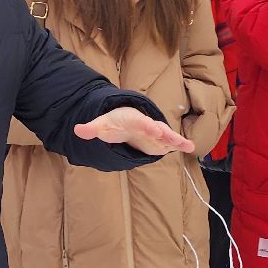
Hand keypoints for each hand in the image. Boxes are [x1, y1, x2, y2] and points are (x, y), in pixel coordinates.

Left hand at [75, 107, 193, 155]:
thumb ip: (91, 128)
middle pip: (157, 128)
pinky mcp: (159, 141)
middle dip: (165, 133)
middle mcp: (147, 125)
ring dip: (176, 140)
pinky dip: (180, 145)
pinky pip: (170, 143)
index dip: (145, 124)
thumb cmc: (114, 123)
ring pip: (167, 136)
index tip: (151, 127)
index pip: (140, 121)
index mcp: (133, 119)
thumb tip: (77, 130)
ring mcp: (154, 133)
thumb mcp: (102, 125)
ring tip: (187, 145)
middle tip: (172, 138)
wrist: (125, 123)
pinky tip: (190, 148)